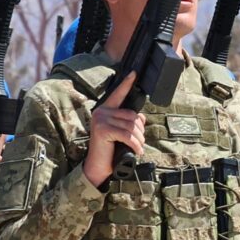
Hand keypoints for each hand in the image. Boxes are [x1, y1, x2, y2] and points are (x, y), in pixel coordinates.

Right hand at [83, 73, 144, 188]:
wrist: (98, 166)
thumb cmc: (110, 149)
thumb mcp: (121, 133)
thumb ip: (128, 122)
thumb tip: (141, 116)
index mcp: (105, 110)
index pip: (118, 94)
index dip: (127, 83)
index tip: (134, 72)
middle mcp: (101, 111)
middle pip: (132, 115)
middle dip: (140, 131)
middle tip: (139, 142)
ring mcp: (100, 120)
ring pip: (132, 126)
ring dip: (139, 139)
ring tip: (137, 147)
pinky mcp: (103, 130)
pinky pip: (127, 134)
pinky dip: (135, 144)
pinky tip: (137, 151)